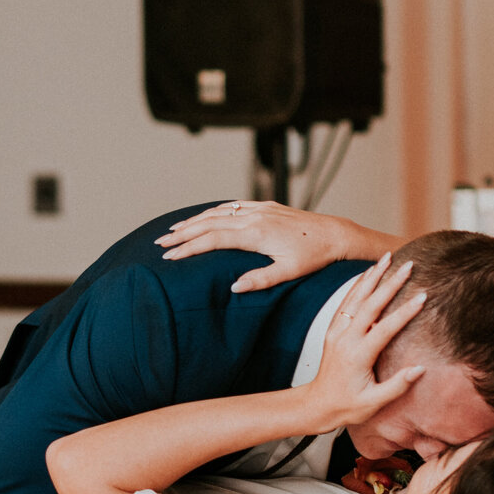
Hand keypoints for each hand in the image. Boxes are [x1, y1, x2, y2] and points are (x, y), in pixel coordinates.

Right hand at [155, 201, 353, 292]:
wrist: (333, 234)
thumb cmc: (313, 257)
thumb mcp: (288, 273)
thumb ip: (260, 280)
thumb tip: (233, 288)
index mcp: (255, 234)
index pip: (213, 239)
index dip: (189, 248)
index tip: (171, 257)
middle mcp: (254, 217)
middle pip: (208, 223)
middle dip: (182, 233)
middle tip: (160, 243)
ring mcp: (258, 209)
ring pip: (217, 212)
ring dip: (193, 221)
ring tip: (173, 230)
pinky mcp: (265, 206)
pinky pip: (231, 206)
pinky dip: (212, 211)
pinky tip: (202, 217)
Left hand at [307, 256, 426, 430]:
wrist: (317, 405)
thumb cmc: (346, 406)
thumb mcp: (373, 403)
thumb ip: (397, 386)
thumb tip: (420, 369)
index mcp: (358, 356)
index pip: (385, 328)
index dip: (405, 312)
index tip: (423, 297)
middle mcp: (346, 339)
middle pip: (370, 304)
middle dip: (390, 283)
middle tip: (409, 265)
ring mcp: (337, 333)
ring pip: (356, 297)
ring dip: (373, 276)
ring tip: (388, 257)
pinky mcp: (333, 330)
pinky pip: (346, 302)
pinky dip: (358, 285)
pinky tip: (369, 272)